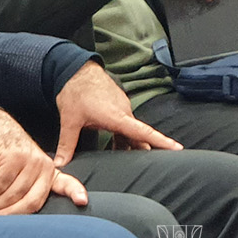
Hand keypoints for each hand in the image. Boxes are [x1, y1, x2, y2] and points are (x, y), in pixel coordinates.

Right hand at [0, 107, 85, 215]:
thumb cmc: (12, 159)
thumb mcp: (27, 173)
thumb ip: (31, 191)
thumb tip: (20, 222)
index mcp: (50, 173)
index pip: (66, 184)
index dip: (74, 192)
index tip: (83, 201)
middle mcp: (44, 167)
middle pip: (31, 201)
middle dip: (9, 216)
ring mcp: (31, 160)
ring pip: (12, 194)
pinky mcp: (14, 156)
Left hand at [52, 62, 181, 164]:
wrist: (75, 69)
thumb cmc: (75, 92)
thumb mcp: (70, 120)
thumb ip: (67, 144)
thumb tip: (61, 164)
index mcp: (116, 116)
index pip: (143, 132)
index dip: (160, 141)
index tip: (177, 148)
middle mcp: (124, 111)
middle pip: (139, 135)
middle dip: (145, 150)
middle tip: (151, 167)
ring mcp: (122, 108)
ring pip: (131, 131)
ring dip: (130, 145)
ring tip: (128, 160)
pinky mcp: (118, 106)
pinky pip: (126, 124)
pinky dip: (124, 136)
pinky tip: (116, 145)